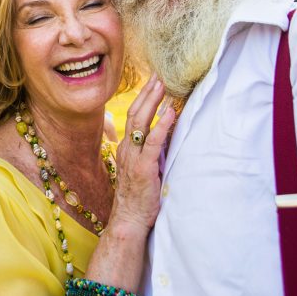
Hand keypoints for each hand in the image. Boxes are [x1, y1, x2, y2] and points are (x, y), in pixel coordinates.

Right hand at [110, 75, 175, 233]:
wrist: (129, 220)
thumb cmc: (138, 197)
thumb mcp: (142, 169)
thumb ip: (149, 151)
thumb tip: (164, 134)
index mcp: (126, 148)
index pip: (133, 116)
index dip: (143, 98)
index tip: (154, 82)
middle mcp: (127, 148)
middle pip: (134, 113)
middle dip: (147, 93)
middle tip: (159, 74)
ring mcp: (133, 157)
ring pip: (140, 122)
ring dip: (152, 102)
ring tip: (163, 84)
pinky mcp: (143, 168)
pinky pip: (152, 142)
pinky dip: (161, 125)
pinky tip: (170, 112)